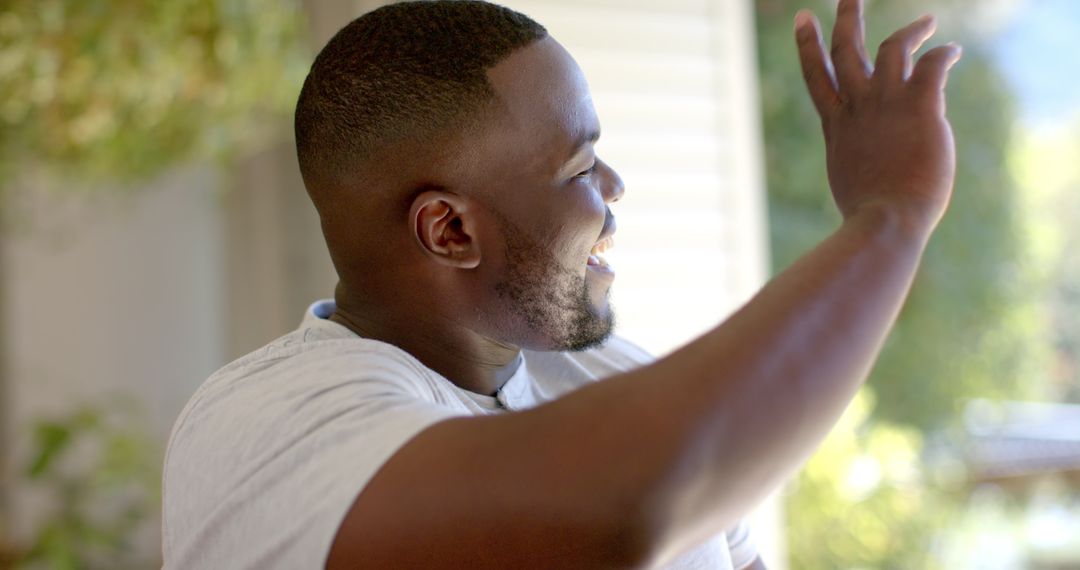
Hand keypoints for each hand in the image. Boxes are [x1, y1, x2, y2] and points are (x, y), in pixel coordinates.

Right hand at [795, 0, 961, 231]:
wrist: (884, 220)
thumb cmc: (870, 216)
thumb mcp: (852, 181)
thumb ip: (860, 161)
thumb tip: (873, 167)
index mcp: (838, 127)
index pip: (819, 78)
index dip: (809, 46)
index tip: (805, 19)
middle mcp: (857, 108)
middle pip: (847, 50)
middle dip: (847, 19)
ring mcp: (885, 104)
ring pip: (892, 47)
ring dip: (910, 30)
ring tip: (928, 21)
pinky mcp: (918, 105)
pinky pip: (932, 64)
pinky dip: (943, 53)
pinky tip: (952, 51)